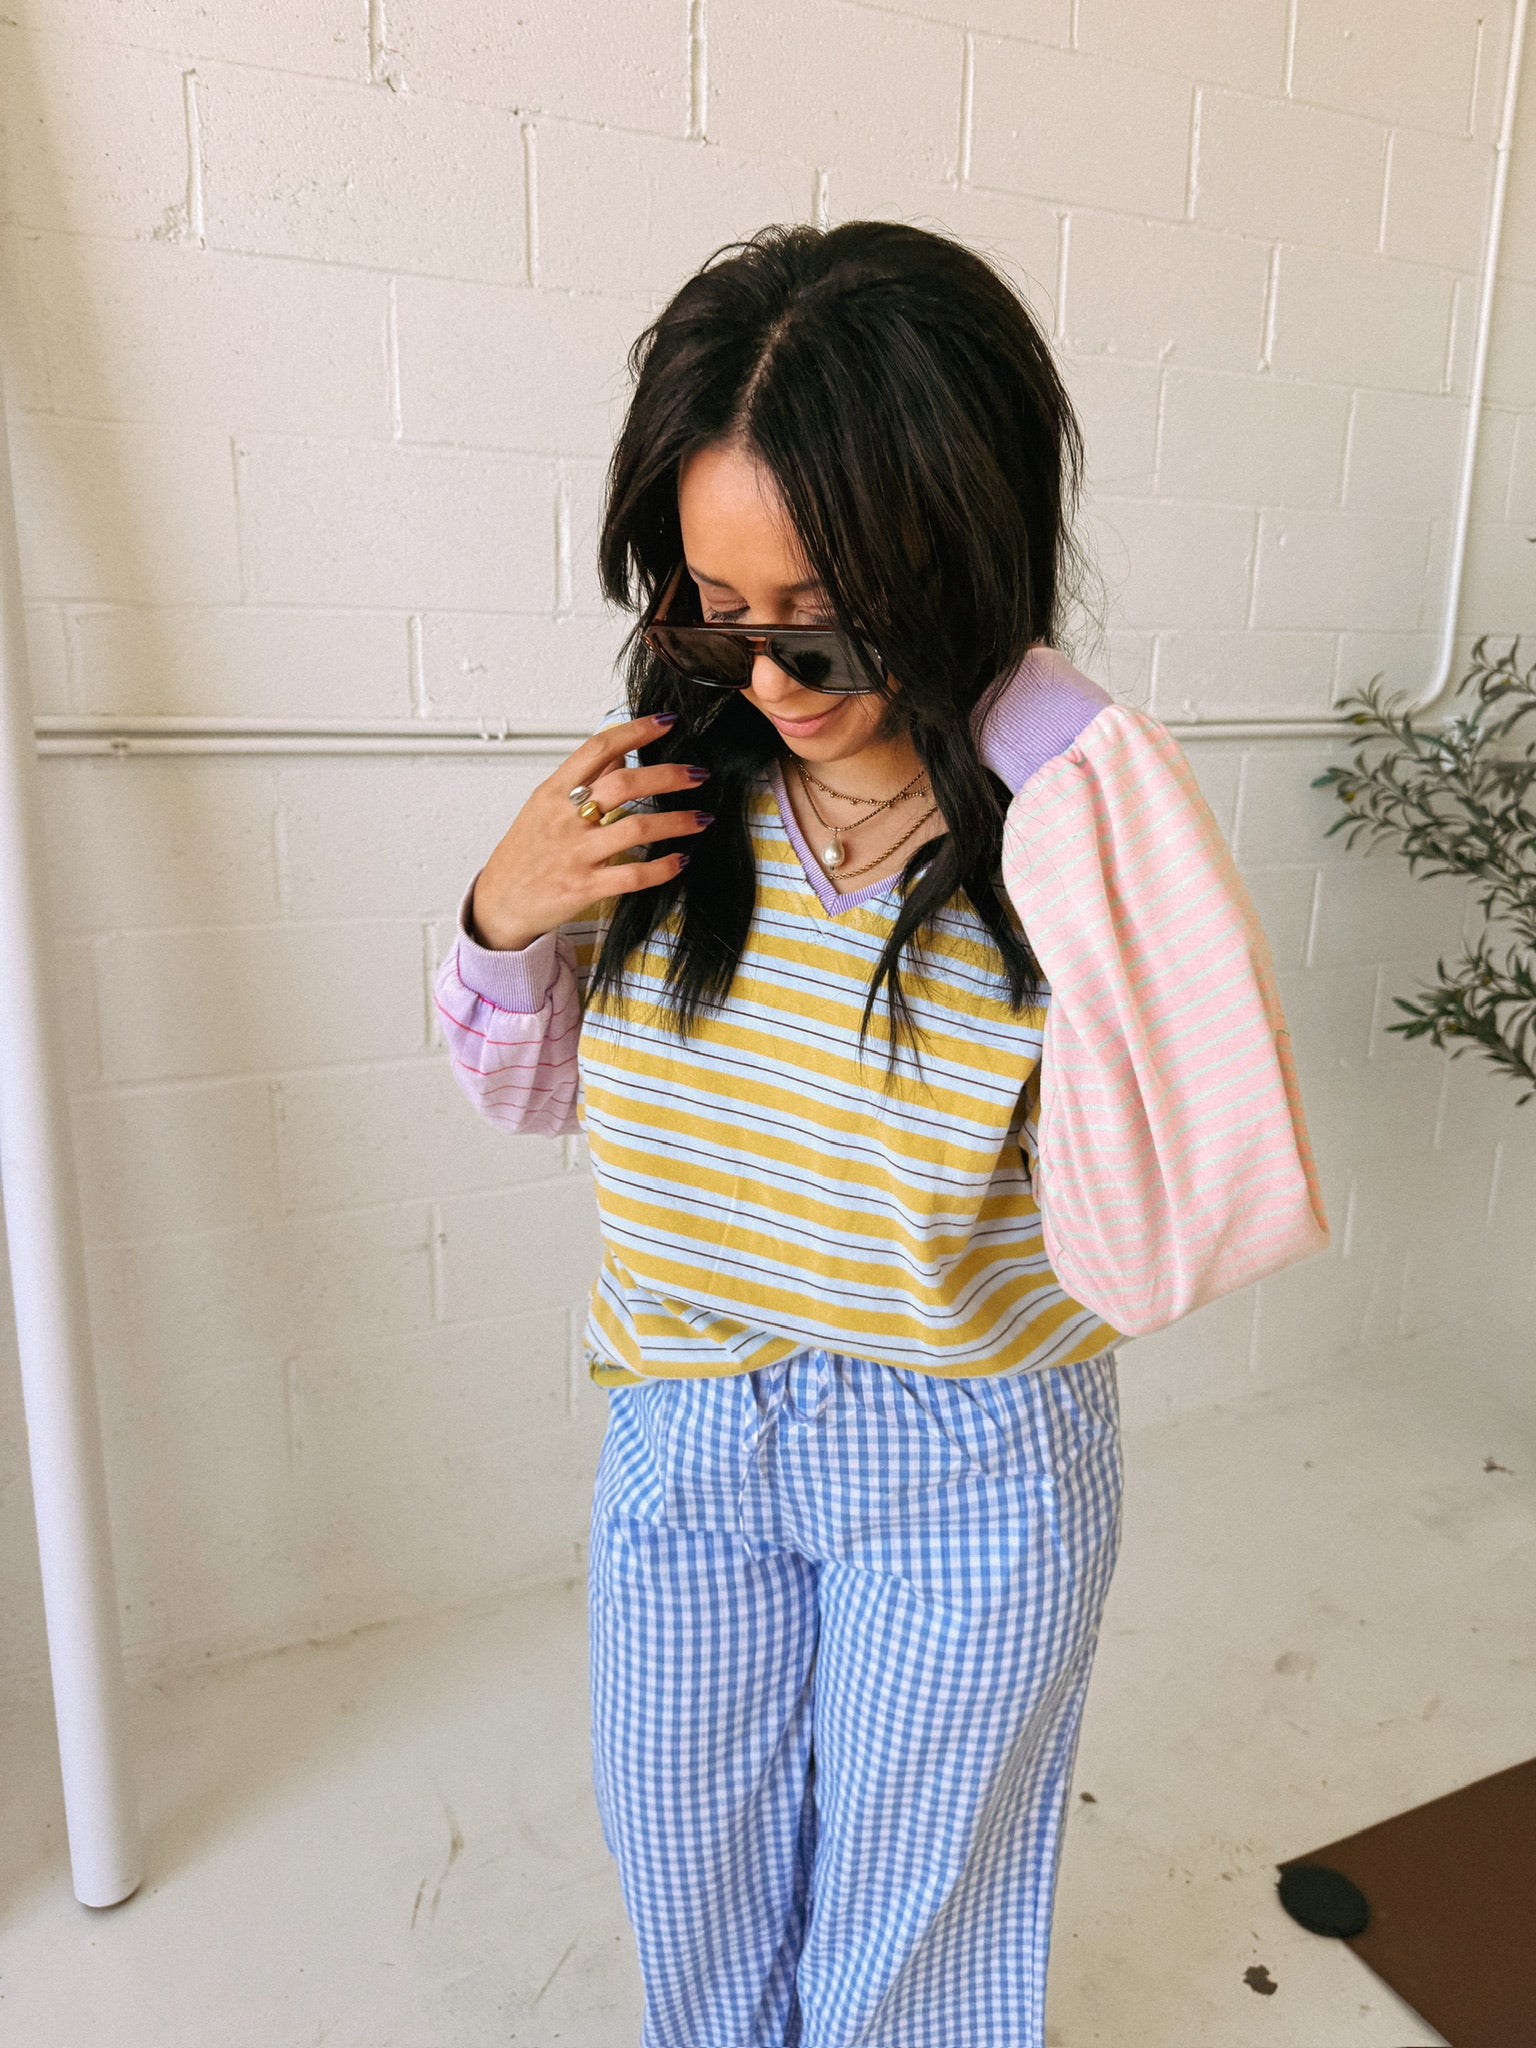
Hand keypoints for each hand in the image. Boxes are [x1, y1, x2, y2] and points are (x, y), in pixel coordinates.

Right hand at [468, 713, 711, 951]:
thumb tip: (620, 752)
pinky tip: (679, 860)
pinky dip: (662, 868)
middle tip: (698, 774)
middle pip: (624, 784)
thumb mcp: (545, 806)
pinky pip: (632, 875)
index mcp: (554, 792)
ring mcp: (576, 854)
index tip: (666, 722)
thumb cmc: (525, 852)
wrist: (500, 902)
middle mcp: (565, 818)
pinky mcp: (585, 888)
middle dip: (669, 775)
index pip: (598, 748)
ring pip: (636, 828)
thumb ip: (585, 779)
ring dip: (676, 821)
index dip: (635, 731)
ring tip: (701, 818)